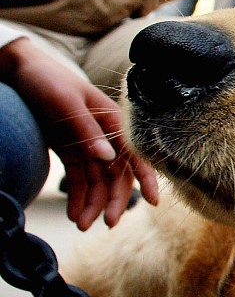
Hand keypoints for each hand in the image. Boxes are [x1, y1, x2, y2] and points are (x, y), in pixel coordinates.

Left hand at [0, 39, 158, 229]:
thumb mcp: (67, 104)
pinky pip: (80, 179)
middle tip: (107, 224)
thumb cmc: (47, 81)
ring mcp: (88, 145)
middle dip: (113, 200)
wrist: (21, 72)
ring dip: (93, 204)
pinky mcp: (72, 152)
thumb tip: (109, 159)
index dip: (145, 178)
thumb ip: (88, 132)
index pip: (134, 155)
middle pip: (116, 174)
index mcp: (113, 122)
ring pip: (98, 181)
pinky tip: (74, 213)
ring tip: (81, 224)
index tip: (152, 201)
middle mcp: (106, 136)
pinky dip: (78, 197)